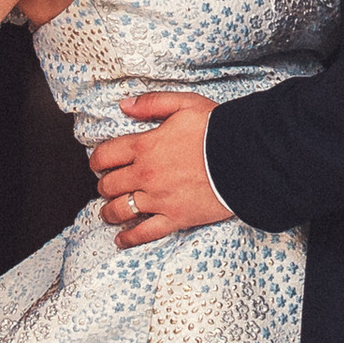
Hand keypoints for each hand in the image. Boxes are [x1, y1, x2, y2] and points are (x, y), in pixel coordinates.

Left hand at [90, 94, 230, 246]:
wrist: (246, 157)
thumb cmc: (218, 129)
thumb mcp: (184, 104)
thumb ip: (152, 104)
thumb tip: (125, 105)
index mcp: (145, 146)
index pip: (106, 155)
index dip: (97, 161)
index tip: (98, 165)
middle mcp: (146, 175)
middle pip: (109, 185)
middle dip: (104, 186)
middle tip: (107, 187)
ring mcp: (159, 199)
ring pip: (121, 210)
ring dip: (109, 212)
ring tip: (108, 212)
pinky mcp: (175, 218)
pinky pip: (144, 233)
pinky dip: (129, 238)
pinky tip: (121, 239)